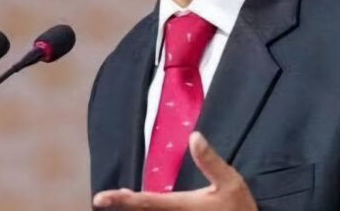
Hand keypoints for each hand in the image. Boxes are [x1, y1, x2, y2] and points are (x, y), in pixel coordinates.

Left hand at [92, 131, 256, 210]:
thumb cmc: (240, 209)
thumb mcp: (230, 182)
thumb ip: (210, 161)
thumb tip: (194, 136)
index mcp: (182, 206)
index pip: (144, 202)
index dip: (120, 200)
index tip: (99, 198)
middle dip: (123, 205)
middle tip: (103, 200)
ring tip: (119, 201)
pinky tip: (143, 209)